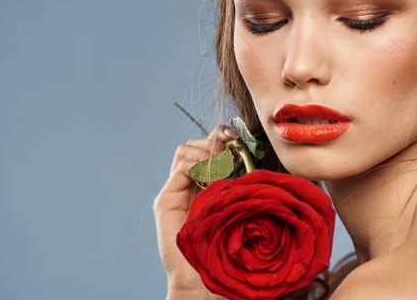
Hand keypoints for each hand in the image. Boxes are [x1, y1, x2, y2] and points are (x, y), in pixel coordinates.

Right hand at [153, 124, 236, 298]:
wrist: (201, 281)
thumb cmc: (224, 249)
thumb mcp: (235, 209)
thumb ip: (237, 186)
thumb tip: (251, 160)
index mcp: (205, 184)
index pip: (207, 149)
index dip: (220, 137)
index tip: (236, 136)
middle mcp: (187, 184)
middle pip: (194, 145)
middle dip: (213, 140)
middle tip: (230, 147)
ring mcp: (175, 191)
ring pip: (184, 152)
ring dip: (205, 151)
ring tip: (220, 165)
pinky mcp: (165, 201)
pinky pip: (180, 169)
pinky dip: (196, 165)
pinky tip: (210, 176)